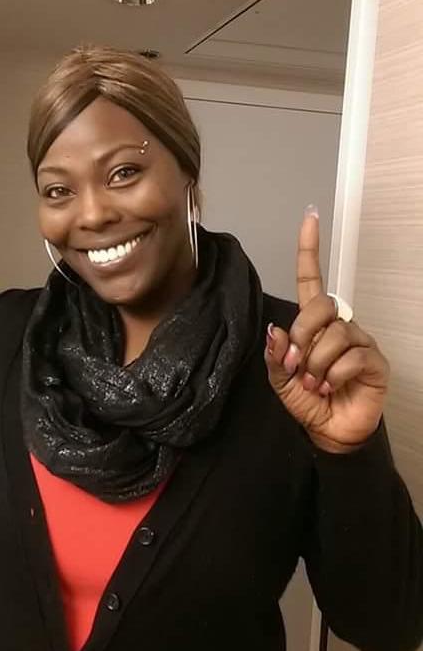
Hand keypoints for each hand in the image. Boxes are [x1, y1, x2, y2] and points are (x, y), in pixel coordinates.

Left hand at [265, 208, 389, 452]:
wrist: (330, 431)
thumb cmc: (308, 401)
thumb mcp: (281, 380)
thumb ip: (276, 356)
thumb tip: (275, 330)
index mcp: (314, 325)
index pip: (312, 282)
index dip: (309, 251)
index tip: (309, 219)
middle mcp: (339, 326)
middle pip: (322, 306)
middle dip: (303, 336)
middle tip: (297, 365)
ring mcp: (359, 341)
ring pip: (334, 335)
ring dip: (316, 365)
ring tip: (315, 385)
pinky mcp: (374, 360)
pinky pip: (350, 357)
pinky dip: (333, 376)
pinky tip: (332, 388)